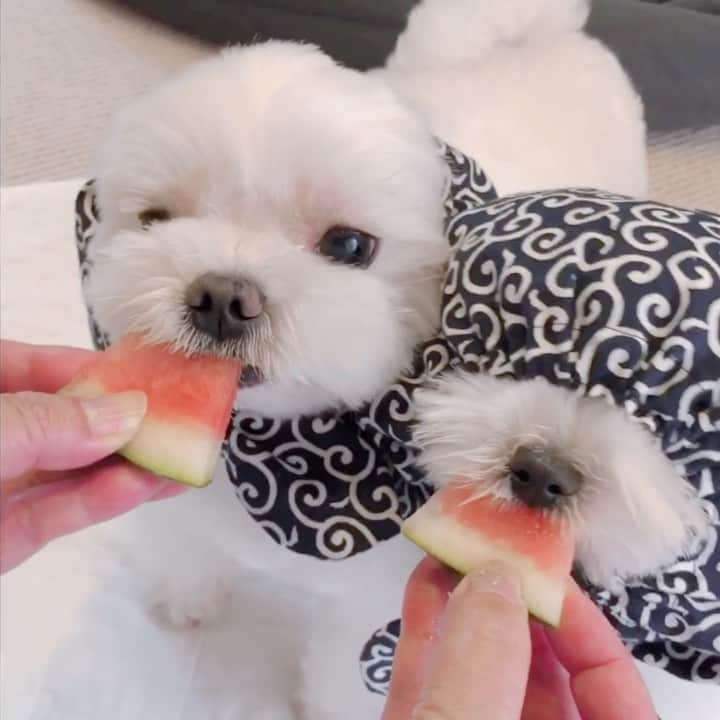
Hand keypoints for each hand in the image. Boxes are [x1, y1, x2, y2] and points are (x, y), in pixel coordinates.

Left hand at [0, 340, 184, 572]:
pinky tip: (142, 487)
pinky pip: (57, 514)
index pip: (32, 365)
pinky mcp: (1, 538)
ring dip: (125, 465)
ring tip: (180, 454)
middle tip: (179, 415)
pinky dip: (100, 501)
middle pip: (63, 422)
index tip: (146, 371)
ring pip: (68, 471)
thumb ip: (49, 422)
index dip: (91, 367)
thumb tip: (124, 414)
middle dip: (121, 420)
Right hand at [383, 557, 656, 719]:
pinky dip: (428, 633)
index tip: (539, 572)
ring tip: (454, 548)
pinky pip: (435, 683)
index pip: (613, 690)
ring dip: (466, 604)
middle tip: (492, 548)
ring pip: (482, 672)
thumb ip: (480, 671)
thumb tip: (493, 581)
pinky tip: (423, 585)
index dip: (585, 626)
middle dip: (513, 602)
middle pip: (542, 673)